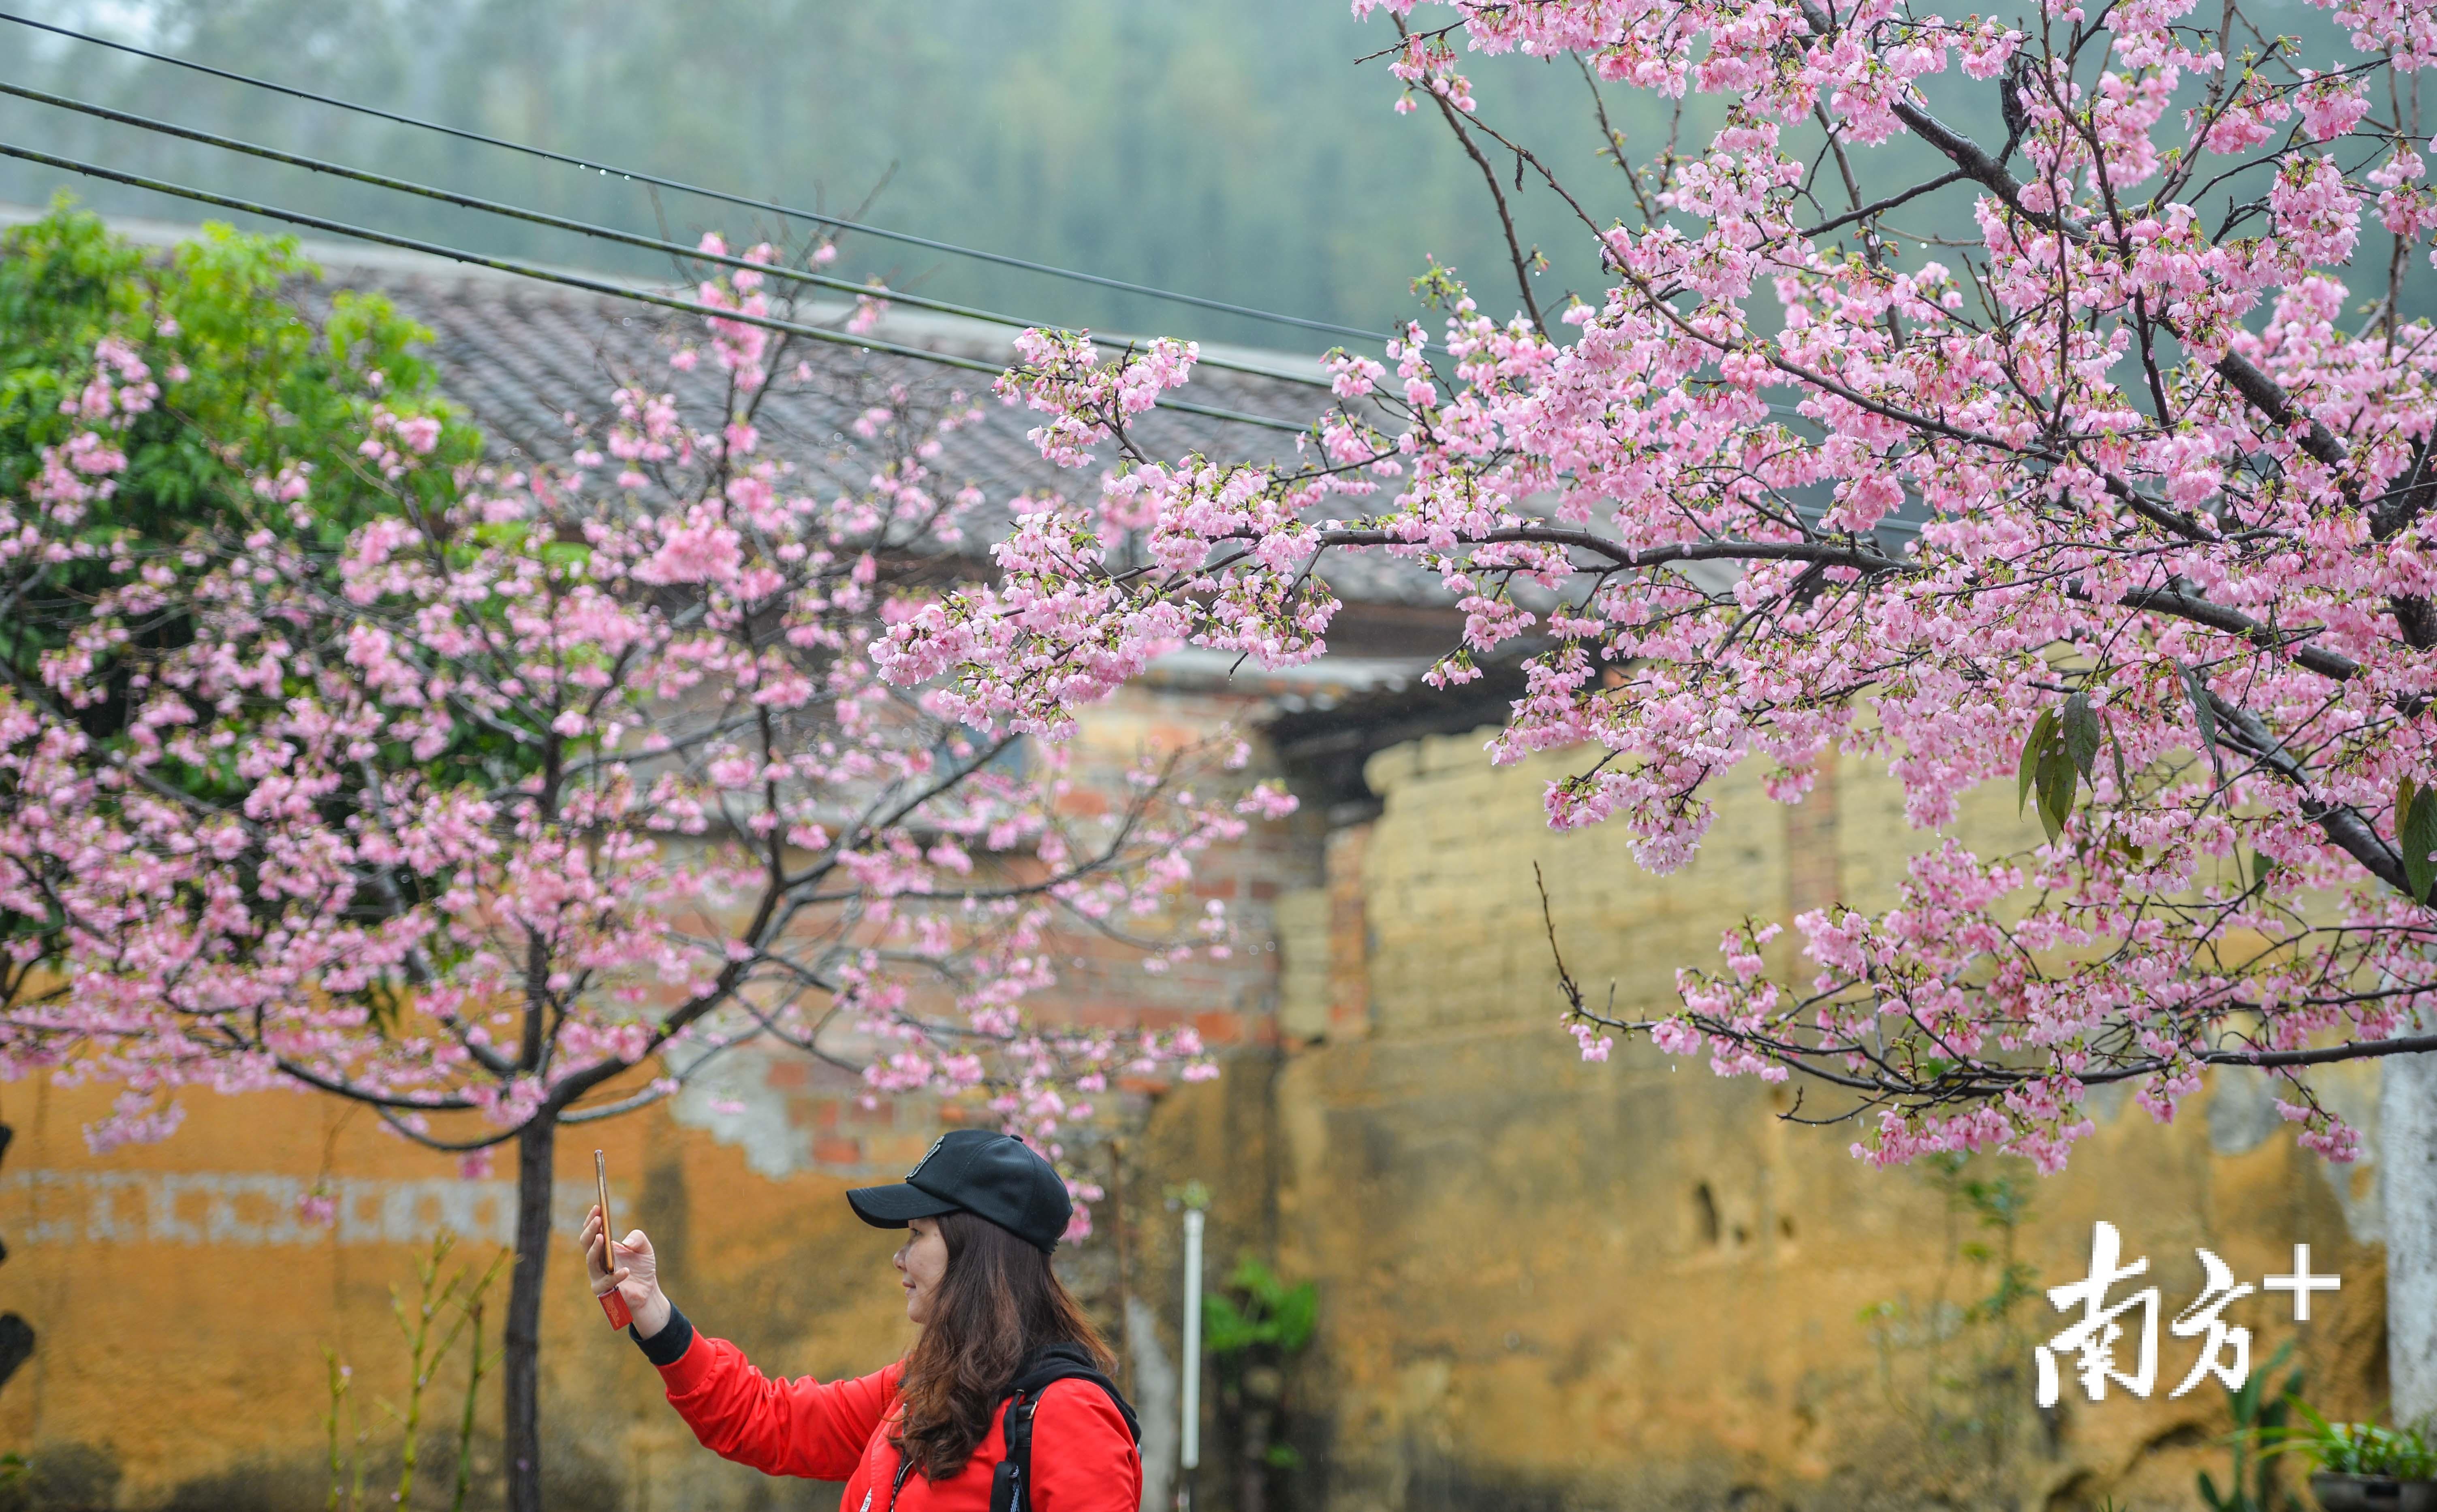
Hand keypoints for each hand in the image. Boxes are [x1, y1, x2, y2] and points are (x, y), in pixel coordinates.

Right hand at [580, 1204, 671, 1338]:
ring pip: (590, 1261)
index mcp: (604, 1248)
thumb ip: (638, 1238)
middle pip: (586, 1244)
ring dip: (595, 1248)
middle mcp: (597, 1260)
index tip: (598, 1207)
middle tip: (598, 1219)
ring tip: (602, 1237)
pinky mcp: (605, 1290)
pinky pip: (606, 1282)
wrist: (648, 1291)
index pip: (592, 1232)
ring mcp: (598, 1275)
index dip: (592, 1219)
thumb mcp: (645, 1248)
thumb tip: (625, 1242)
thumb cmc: (643, 1268)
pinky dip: (615, 1276)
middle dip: (591, 1230)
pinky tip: (626, 1270)